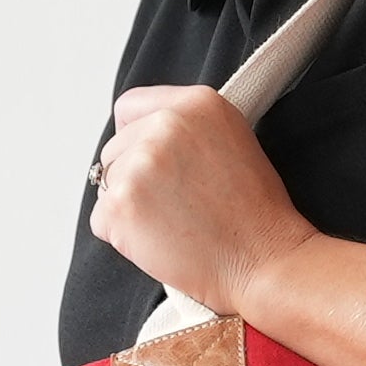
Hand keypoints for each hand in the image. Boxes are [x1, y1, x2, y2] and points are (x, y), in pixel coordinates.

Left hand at [89, 86, 316, 317]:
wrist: (264, 261)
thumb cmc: (255, 214)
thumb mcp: (233, 142)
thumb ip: (186, 128)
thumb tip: (142, 136)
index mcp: (197, 103)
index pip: (131, 106)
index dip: (136, 136)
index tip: (151, 161)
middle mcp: (166, 125)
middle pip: (115, 149)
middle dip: (134, 177)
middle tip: (176, 204)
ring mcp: (140, 163)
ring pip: (107, 185)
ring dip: (130, 208)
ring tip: (174, 224)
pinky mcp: (121, 204)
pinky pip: (101, 220)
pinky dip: (124, 237)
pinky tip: (162, 241)